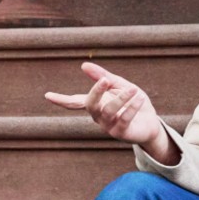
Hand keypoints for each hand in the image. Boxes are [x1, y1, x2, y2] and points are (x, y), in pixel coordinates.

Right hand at [44, 62, 168, 155]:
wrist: (151, 123)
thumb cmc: (133, 104)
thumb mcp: (119, 86)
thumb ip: (103, 76)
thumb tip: (83, 66)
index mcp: (95, 105)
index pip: (75, 102)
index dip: (61, 99)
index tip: (47, 95)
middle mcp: (98, 117)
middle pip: (90, 105)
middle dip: (96, 92)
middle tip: (104, 80)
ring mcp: (108, 126)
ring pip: (108, 111)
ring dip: (121, 98)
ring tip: (133, 89)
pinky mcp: (121, 133)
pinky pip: (124, 119)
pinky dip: (132, 107)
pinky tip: (139, 98)